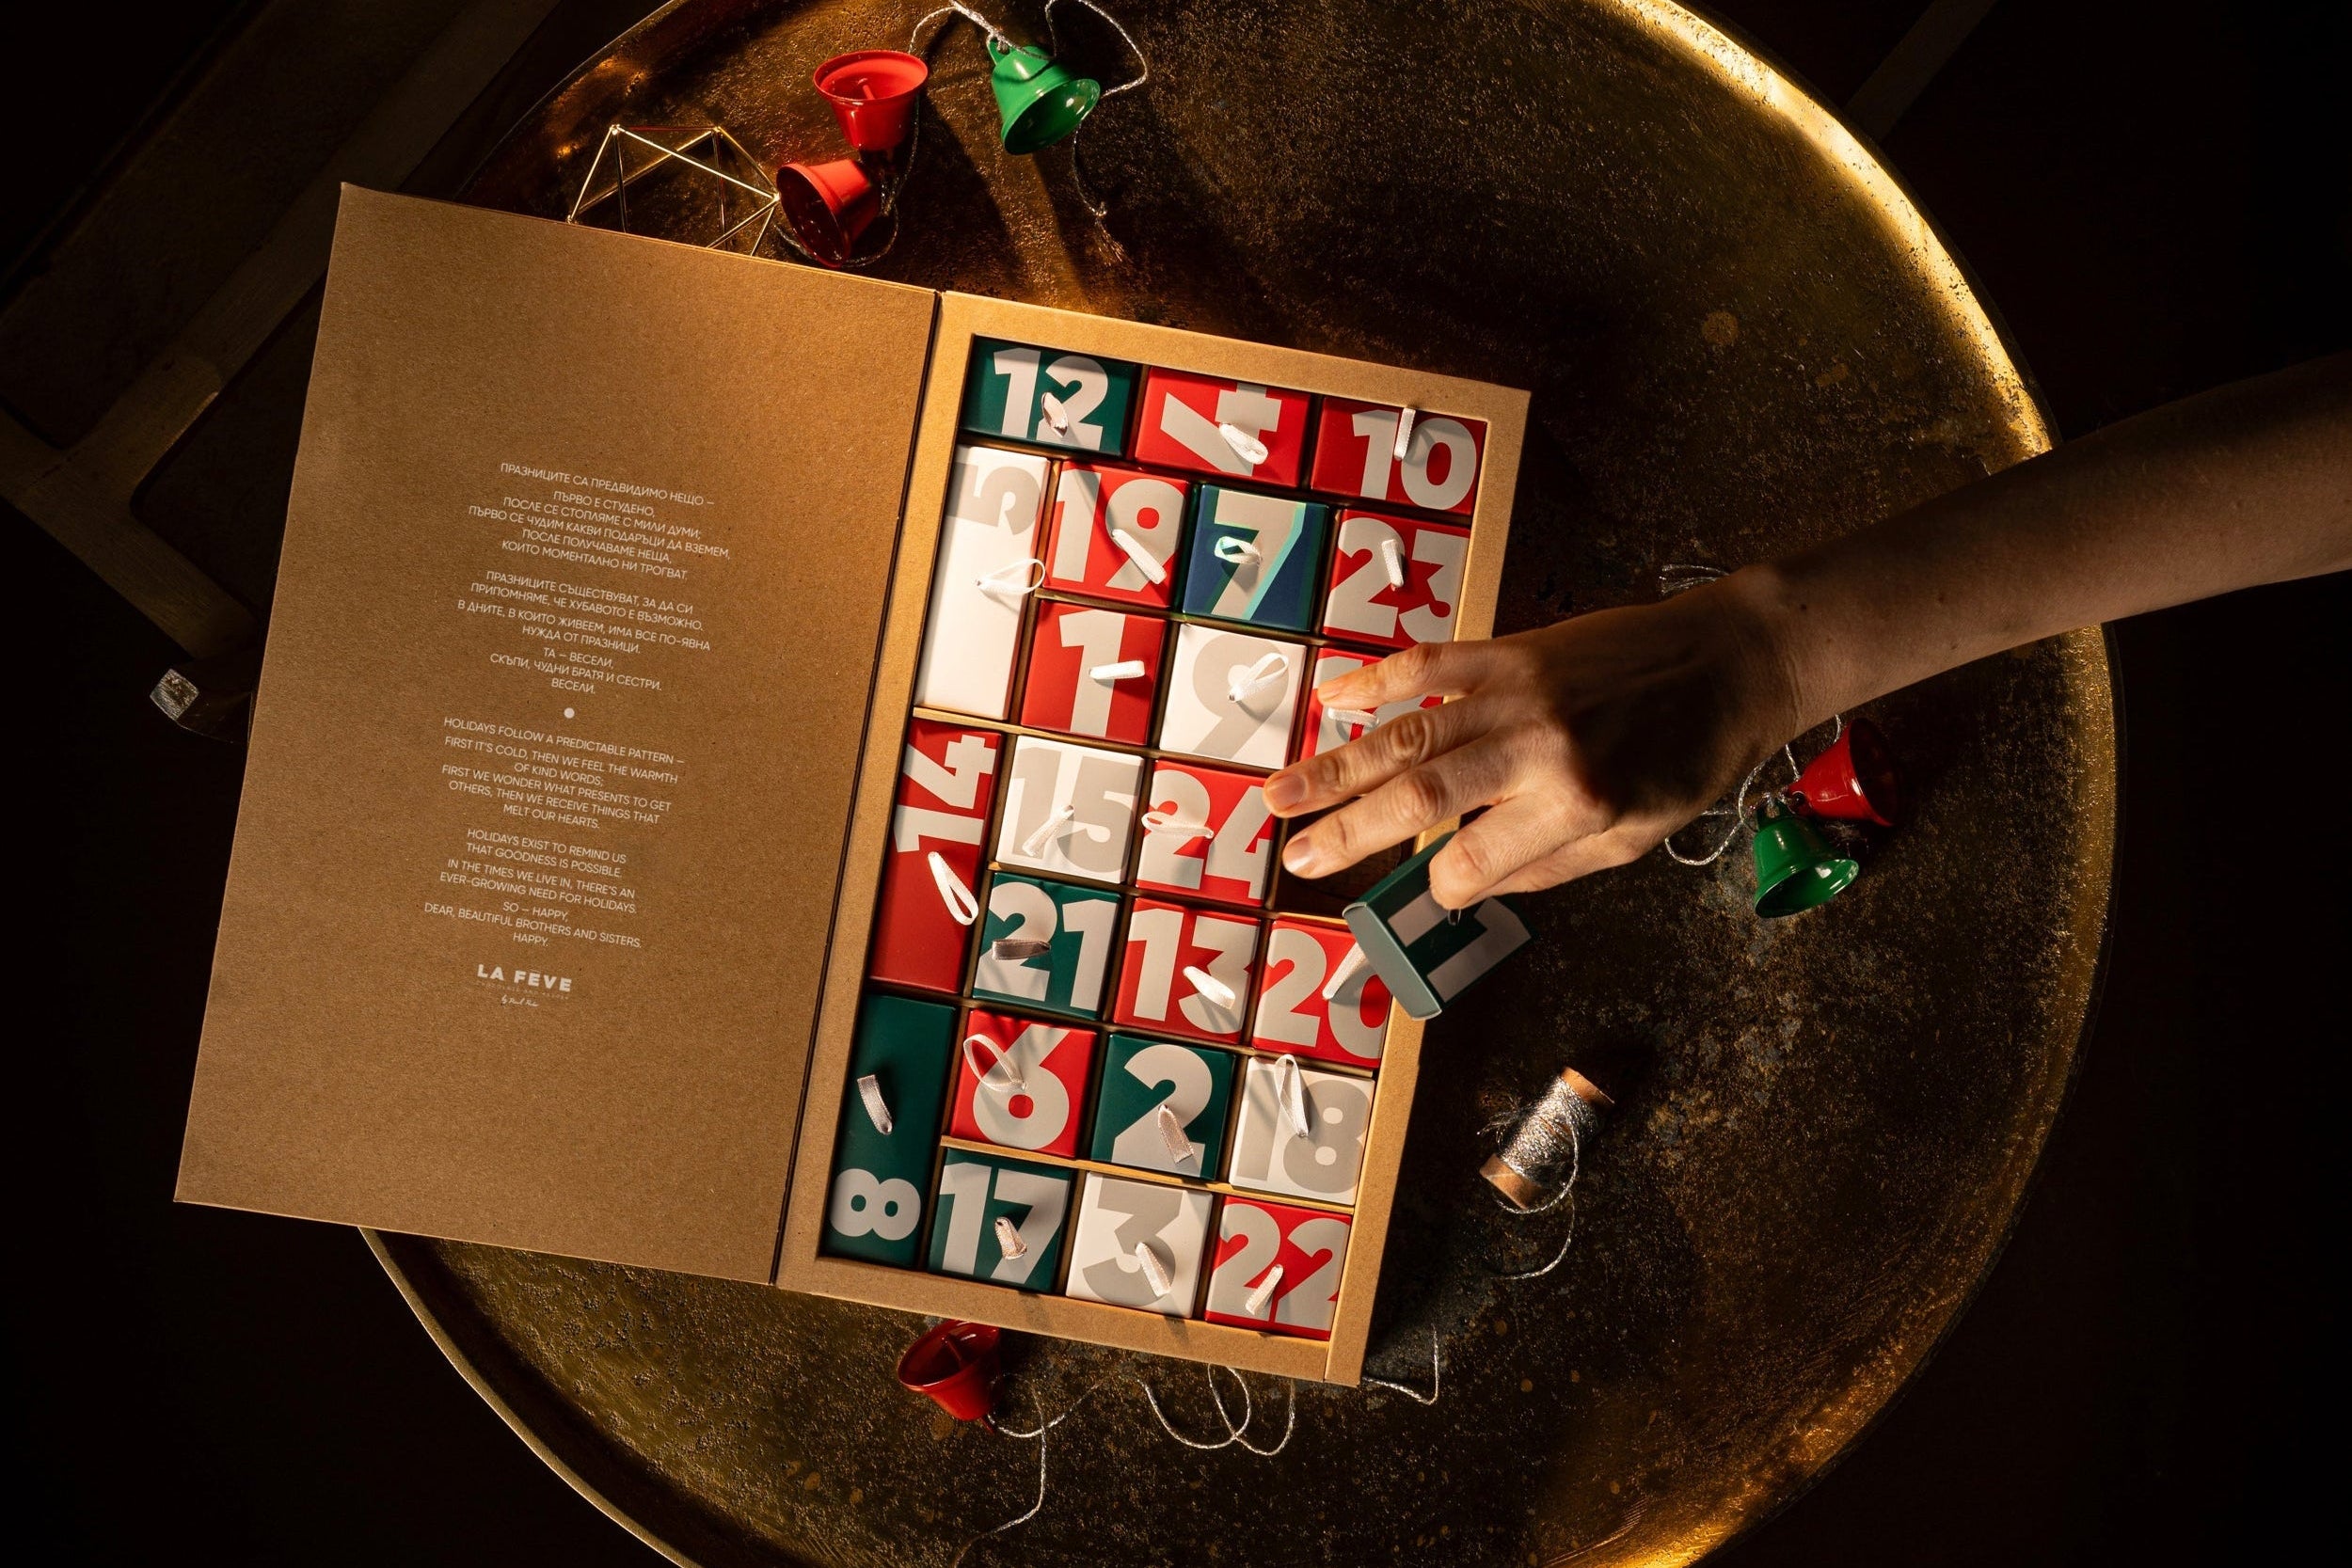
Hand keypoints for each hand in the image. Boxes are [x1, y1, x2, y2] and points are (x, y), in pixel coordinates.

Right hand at [1263, 573, 1802, 907]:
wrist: (1731, 659)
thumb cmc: (1690, 756)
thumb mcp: (1634, 838)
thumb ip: (1545, 864)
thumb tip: (1465, 882)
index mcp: (1574, 805)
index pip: (1473, 863)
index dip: (1440, 885)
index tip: (1424, 891)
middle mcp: (1539, 749)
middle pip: (1420, 801)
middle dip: (1350, 833)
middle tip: (1295, 855)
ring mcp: (1519, 693)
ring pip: (1407, 736)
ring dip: (1336, 767)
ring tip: (1281, 792)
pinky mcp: (1513, 649)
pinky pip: (1428, 665)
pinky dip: (1373, 682)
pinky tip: (1330, 699)